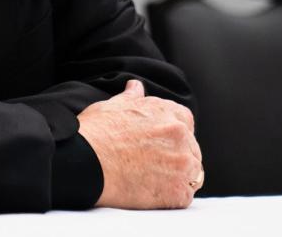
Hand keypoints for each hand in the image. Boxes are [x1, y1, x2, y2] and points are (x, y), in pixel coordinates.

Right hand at [77, 79, 203, 208]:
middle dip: (176, 154)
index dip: (172, 132)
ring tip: (151, 178)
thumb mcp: (113, 106)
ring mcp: (183, 164)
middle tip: (150, 162)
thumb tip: (135, 86)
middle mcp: (180, 135)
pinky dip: (171, 195)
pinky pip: (185, 195)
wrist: (87, 161)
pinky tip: (150, 191)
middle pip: (190, 147)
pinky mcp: (179, 191)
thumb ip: (131, 97)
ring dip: (178, 175)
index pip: (185, 120)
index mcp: (166, 112)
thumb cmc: (97, 131)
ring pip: (193, 172)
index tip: (159, 141)